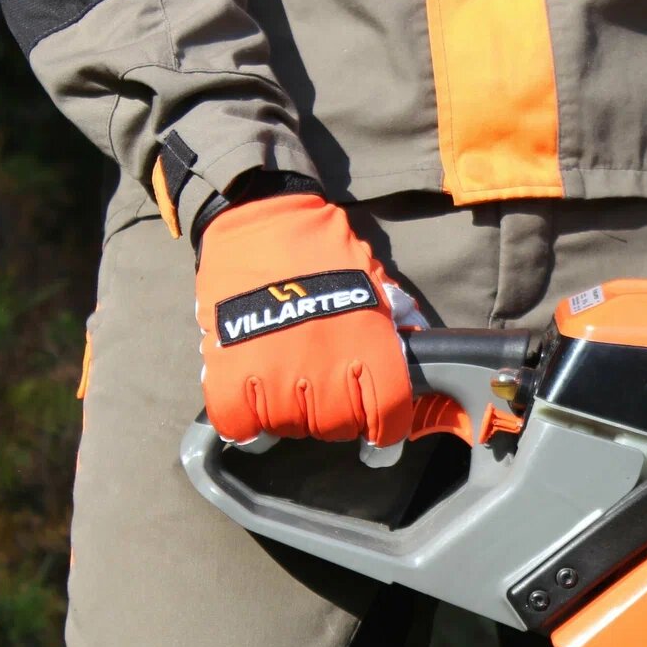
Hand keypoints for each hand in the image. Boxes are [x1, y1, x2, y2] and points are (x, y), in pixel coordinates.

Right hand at [194, 192, 423, 445]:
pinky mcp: (228, 368)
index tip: (379, 431)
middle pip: (336, 428)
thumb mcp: (373, 282)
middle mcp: (326, 368)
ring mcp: (275, 371)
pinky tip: (252, 407)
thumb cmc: (323, 250)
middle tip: (326, 395)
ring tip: (287, 388)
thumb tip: (419, 344)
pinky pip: (238, 421)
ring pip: (289, 427)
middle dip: (335, 418)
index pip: (388, 415)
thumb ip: (395, 321)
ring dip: (290, 416)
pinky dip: (244, 423)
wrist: (260, 215)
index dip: (386, 428)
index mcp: (369, 347)